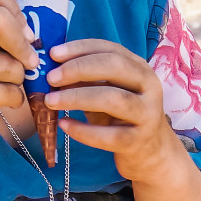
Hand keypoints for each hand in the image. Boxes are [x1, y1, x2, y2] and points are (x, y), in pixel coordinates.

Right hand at [0, 0, 31, 146]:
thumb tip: (34, 36)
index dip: (17, 11)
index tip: (22, 34)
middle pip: (0, 19)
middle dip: (23, 45)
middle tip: (29, 62)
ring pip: (12, 66)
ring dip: (19, 80)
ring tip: (2, 85)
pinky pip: (10, 93)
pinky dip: (15, 100)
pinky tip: (1, 101)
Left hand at [44, 39, 185, 184]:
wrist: (150, 152)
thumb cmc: (121, 115)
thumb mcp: (106, 91)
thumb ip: (86, 78)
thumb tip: (52, 68)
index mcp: (139, 67)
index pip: (110, 49)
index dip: (80, 48)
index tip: (53, 53)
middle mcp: (149, 86)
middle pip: (115, 67)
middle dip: (79, 69)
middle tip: (51, 78)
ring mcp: (147, 114)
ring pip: (113, 99)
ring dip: (77, 98)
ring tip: (50, 101)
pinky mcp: (139, 141)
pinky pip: (110, 136)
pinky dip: (83, 130)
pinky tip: (64, 125)